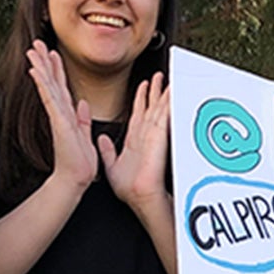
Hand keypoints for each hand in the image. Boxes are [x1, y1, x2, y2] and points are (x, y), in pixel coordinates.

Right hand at [26, 40, 99, 190]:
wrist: (76, 178)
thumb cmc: (80, 162)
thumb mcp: (85, 135)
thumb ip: (83, 119)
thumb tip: (83, 103)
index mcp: (68, 115)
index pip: (61, 87)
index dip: (56, 70)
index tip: (52, 54)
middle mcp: (61, 113)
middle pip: (51, 82)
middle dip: (44, 62)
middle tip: (36, 44)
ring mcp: (58, 116)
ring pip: (48, 86)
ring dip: (40, 67)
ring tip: (33, 50)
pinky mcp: (58, 122)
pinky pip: (50, 99)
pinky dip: (43, 84)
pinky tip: (35, 71)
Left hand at [101, 72, 170, 210]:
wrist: (138, 196)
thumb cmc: (130, 189)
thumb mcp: (112, 166)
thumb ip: (107, 152)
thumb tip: (102, 140)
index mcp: (135, 141)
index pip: (140, 114)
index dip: (142, 99)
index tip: (144, 87)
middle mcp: (146, 136)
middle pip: (152, 108)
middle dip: (155, 91)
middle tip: (158, 77)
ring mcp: (154, 135)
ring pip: (159, 108)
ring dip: (163, 93)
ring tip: (166, 80)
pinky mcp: (160, 135)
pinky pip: (165, 114)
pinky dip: (169, 102)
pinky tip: (172, 92)